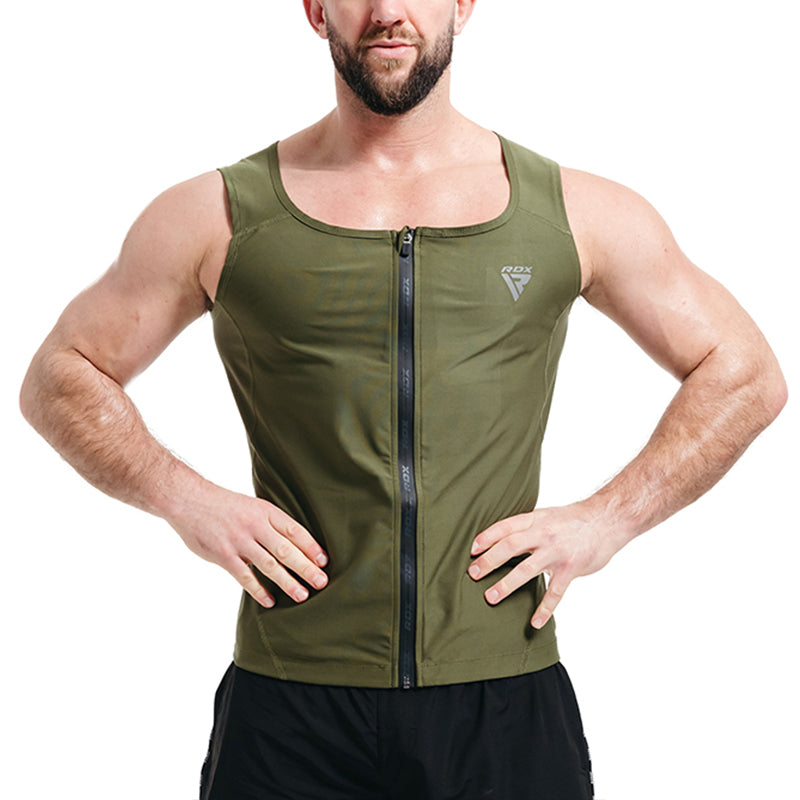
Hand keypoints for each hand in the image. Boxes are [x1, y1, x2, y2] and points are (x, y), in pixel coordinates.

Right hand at [168, 482, 328, 607]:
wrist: (188, 500)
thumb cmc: (223, 505)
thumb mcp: (252, 506)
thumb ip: (269, 523)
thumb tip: (293, 543)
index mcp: (265, 511)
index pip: (295, 530)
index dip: (311, 546)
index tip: (324, 561)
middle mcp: (255, 525)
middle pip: (287, 549)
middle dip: (306, 567)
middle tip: (322, 582)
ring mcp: (239, 541)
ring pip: (269, 565)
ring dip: (288, 582)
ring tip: (302, 595)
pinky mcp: (224, 555)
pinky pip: (245, 577)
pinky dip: (258, 590)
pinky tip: (270, 601)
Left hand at [467, 504, 617, 628]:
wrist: (607, 520)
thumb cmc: (574, 520)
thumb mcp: (547, 516)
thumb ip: (528, 528)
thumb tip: (504, 540)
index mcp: (535, 520)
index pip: (505, 527)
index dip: (487, 537)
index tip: (471, 549)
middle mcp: (543, 534)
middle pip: (510, 546)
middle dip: (489, 561)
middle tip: (473, 574)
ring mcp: (556, 552)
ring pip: (527, 570)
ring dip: (507, 585)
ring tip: (490, 597)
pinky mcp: (571, 568)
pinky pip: (555, 592)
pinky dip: (545, 609)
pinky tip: (535, 622)